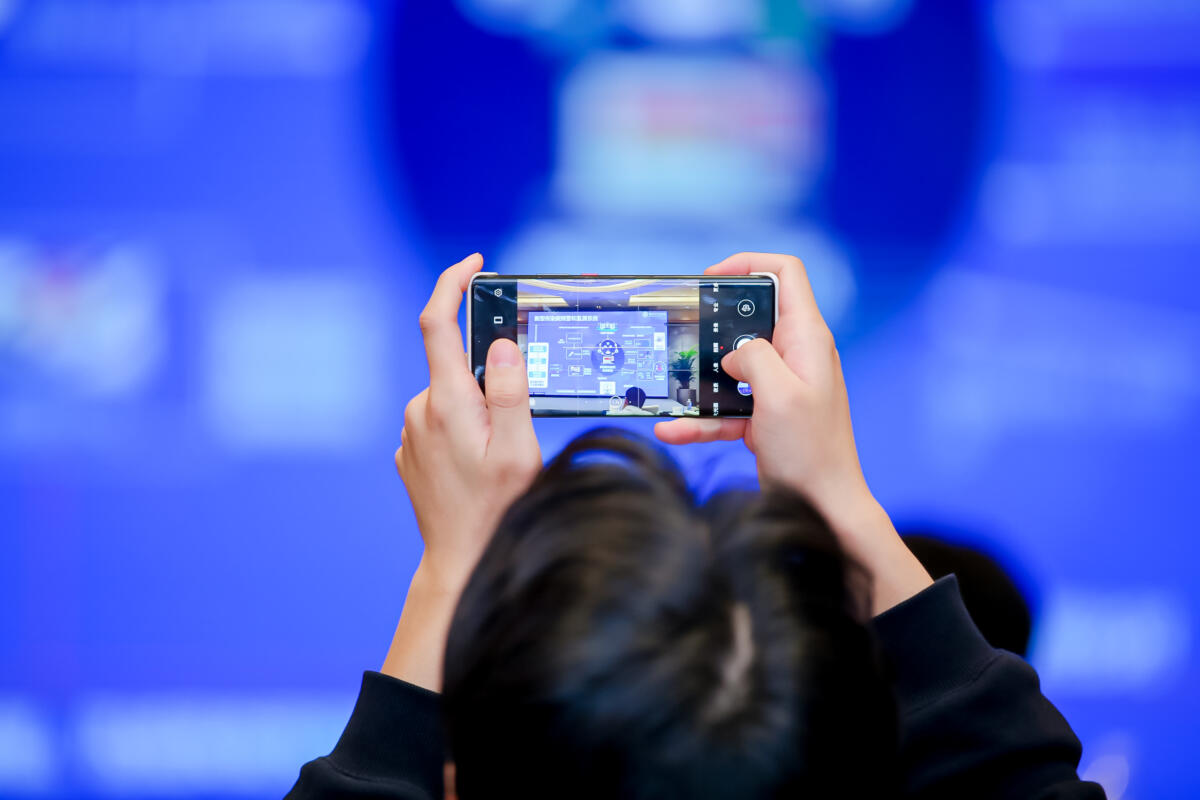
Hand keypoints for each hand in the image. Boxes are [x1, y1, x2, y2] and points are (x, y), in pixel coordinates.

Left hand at [384, 253, 541, 688]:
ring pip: (452, 396)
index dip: (453, 283)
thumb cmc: (497, 508)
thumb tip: (503, 344)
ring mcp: (411, 432)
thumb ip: (511, 391)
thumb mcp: (518, 449)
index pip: (438, 323)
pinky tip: (479, 468)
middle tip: (518, 422)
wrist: (460, 561)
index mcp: (447, 401)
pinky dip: (466, 428)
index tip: (475, 264)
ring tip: (500, 458)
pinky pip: (442, 421)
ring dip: (480, 410)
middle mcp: (420, 409)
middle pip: (457, 365)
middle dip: (491, 378)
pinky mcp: (411, 451)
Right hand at [655, 253, 929, 613]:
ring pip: (732, 368)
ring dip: (701, 379)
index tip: (711, 278)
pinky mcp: (766, 415)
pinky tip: (672, 429)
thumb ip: (753, 356)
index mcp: (808, 339)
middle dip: (713, 326)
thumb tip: (734, 353)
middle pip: (750, 319)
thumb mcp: (778, 394)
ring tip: (670, 389)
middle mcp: (797, 356)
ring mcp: (781, 386)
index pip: (786, 274)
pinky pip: (727, 408)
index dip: (748, 264)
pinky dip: (702, 418)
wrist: (824, 508)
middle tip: (684, 332)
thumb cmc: (811, 452)